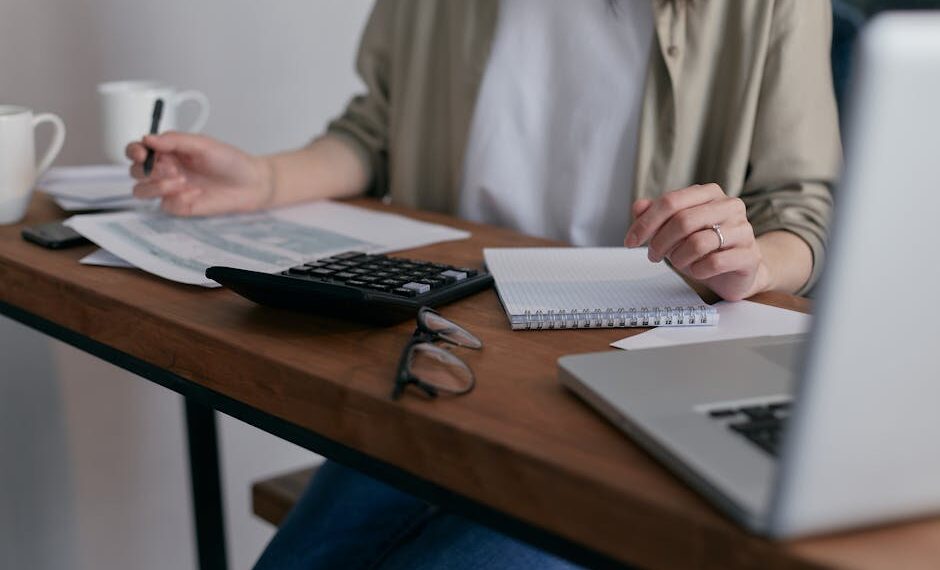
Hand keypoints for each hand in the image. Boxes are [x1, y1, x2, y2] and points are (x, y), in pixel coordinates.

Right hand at [126, 132, 272, 215]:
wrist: (251, 184)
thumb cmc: (229, 161)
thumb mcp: (202, 144)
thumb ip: (175, 140)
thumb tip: (147, 138)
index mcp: (167, 151)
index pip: (137, 150)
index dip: (134, 151)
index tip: (142, 153)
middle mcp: (165, 170)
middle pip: (135, 171)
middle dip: (148, 170)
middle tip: (173, 168)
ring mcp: (170, 190)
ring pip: (141, 191)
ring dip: (156, 185)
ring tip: (181, 180)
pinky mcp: (180, 206)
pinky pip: (165, 205)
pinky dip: (177, 199)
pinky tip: (196, 193)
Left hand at [624, 184, 769, 300]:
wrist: (736, 271)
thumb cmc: (704, 247)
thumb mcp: (675, 230)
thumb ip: (656, 215)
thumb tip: (638, 207)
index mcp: (709, 194)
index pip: (671, 202)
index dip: (646, 223)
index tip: (630, 241)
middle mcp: (729, 206)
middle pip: (683, 221)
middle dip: (660, 242)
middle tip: (653, 256)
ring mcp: (743, 230)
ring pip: (698, 243)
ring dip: (679, 258)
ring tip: (679, 263)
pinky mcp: (749, 255)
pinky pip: (714, 263)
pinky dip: (698, 270)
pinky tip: (697, 270)